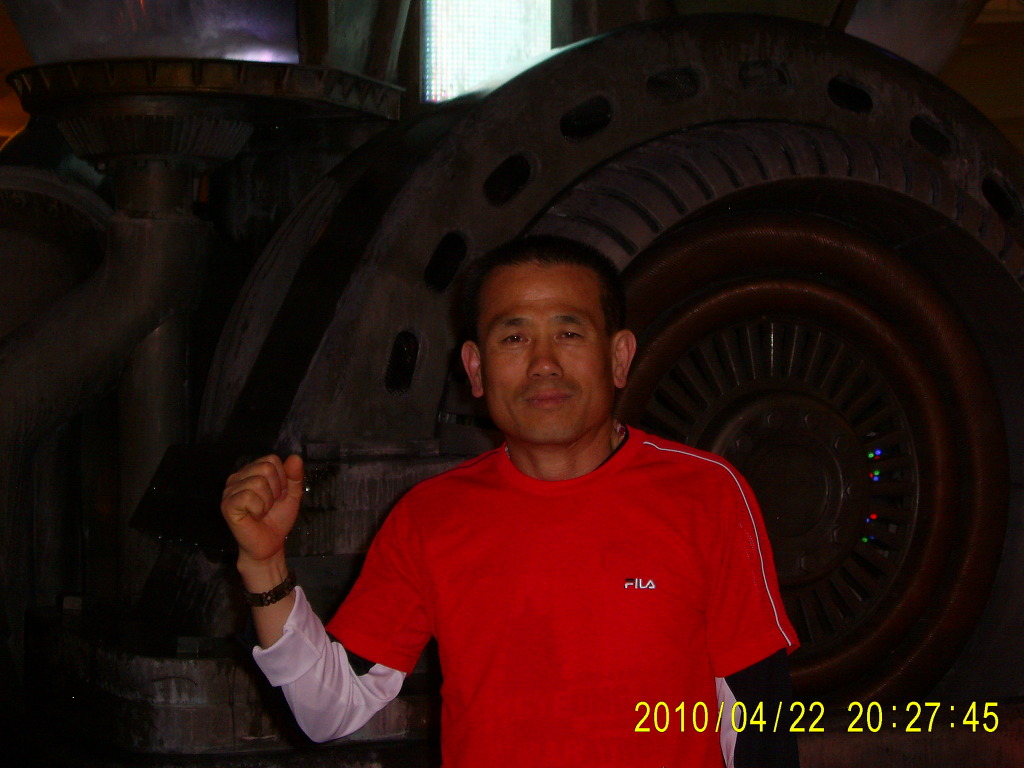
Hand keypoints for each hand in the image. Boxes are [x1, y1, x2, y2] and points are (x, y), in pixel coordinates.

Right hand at [221, 454, 303, 568]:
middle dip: (276, 489)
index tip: (279, 495)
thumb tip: (295, 457)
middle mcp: (237, 478)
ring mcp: (230, 491)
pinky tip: (254, 516)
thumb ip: (295, 476)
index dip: (282, 478)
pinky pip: (248, 496)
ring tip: (262, 511)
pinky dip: (258, 509)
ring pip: (258, 482)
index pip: (271, 459)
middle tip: (270, 504)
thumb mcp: (292, 494)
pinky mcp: (227, 505)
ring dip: (267, 502)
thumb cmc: (277, 519)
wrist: (270, 544)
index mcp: (251, 472)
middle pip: (266, 468)